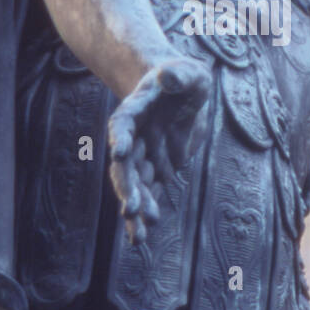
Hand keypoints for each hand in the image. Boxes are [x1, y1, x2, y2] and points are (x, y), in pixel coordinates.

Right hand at [108, 55, 211, 243]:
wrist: (182, 94)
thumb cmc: (185, 78)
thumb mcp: (189, 72)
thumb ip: (179, 74)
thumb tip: (169, 74)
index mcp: (137, 109)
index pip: (124, 123)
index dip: (121, 137)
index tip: (119, 153)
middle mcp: (135, 136)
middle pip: (126, 163)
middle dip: (127, 186)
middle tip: (130, 209)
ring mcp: (145, 155)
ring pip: (136, 185)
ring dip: (135, 208)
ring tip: (137, 236)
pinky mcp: (159, 169)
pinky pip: (150, 193)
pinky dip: (146, 212)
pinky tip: (141, 235)